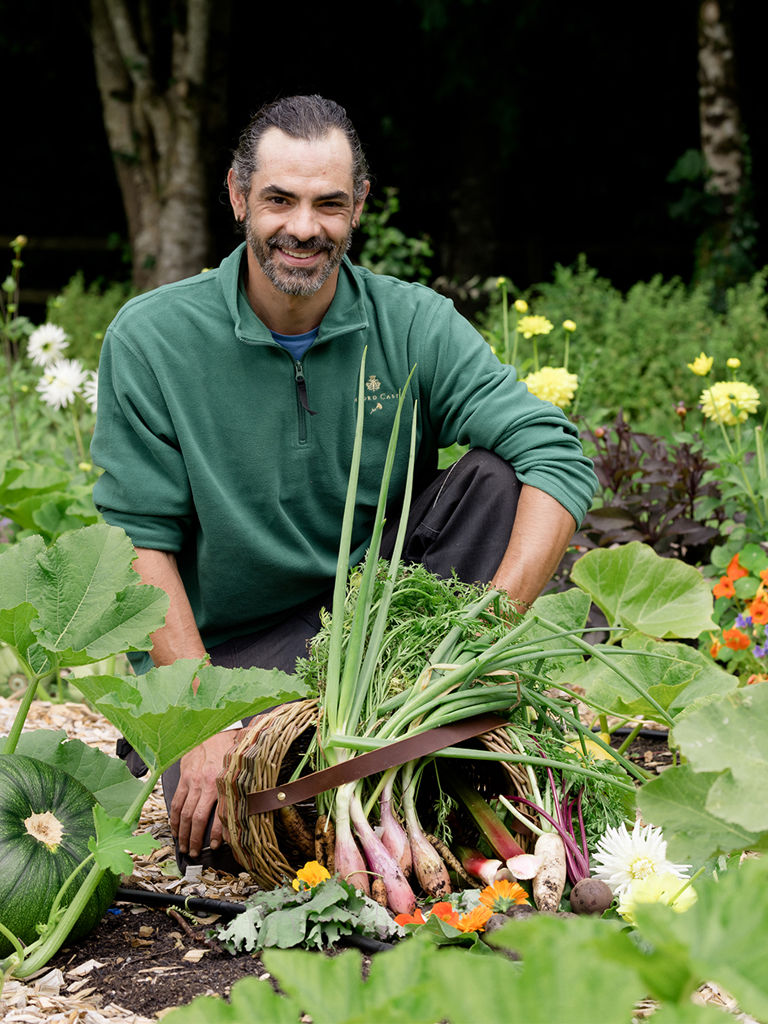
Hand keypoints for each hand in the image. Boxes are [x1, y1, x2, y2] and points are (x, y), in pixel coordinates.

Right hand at [170, 730, 242, 857]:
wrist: (213, 727)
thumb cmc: (231, 745)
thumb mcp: (243, 764)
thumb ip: (246, 782)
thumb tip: (257, 800)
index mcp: (223, 782)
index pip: (219, 815)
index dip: (217, 834)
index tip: (215, 846)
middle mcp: (206, 784)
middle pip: (197, 819)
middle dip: (195, 839)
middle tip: (195, 853)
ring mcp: (192, 782)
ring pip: (184, 814)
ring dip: (183, 833)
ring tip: (184, 847)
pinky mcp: (184, 778)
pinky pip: (176, 802)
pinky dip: (174, 818)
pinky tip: (175, 829)